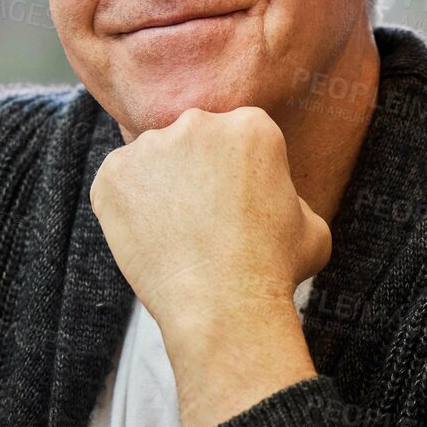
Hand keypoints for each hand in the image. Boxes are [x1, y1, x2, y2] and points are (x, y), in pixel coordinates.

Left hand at [89, 105, 330, 343]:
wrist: (224, 304)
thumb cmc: (275, 269)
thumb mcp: (311, 225)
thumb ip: (289, 197)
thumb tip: (277, 197)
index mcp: (251, 125)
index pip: (234, 137)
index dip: (233, 174)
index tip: (232, 205)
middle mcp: (199, 123)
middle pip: (190, 142)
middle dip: (193, 174)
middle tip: (199, 222)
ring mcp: (151, 146)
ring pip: (150, 162)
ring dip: (157, 190)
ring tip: (174, 236)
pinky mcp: (114, 173)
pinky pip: (115, 185)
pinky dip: (124, 210)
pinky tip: (146, 240)